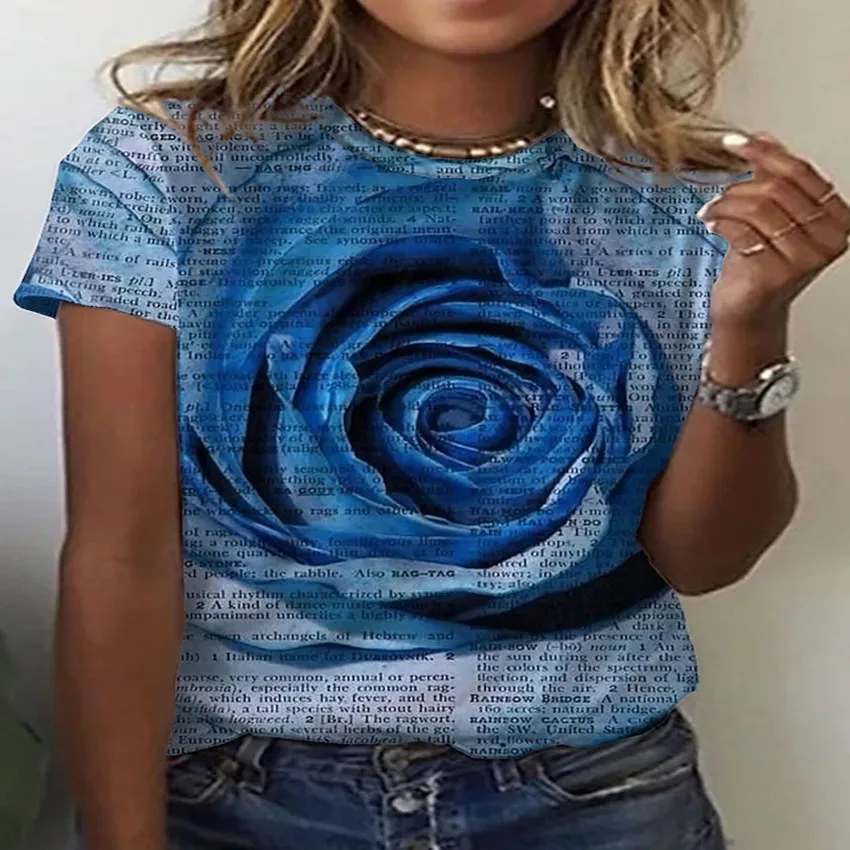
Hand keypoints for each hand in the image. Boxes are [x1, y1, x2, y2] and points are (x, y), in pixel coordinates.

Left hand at [697, 132, 849, 330]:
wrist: (748, 309)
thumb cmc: (760, 264)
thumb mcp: (771, 215)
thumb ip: (772, 177)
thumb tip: (764, 137)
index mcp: (836, 217)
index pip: (801, 172)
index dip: (765, 153)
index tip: (735, 143)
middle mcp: (828, 238)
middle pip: (778, 189)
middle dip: (740, 187)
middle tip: (720, 197)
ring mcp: (804, 258)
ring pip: (758, 207)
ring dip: (726, 204)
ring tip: (711, 212)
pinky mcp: (775, 273)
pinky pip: (742, 230)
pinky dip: (721, 222)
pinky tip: (711, 224)